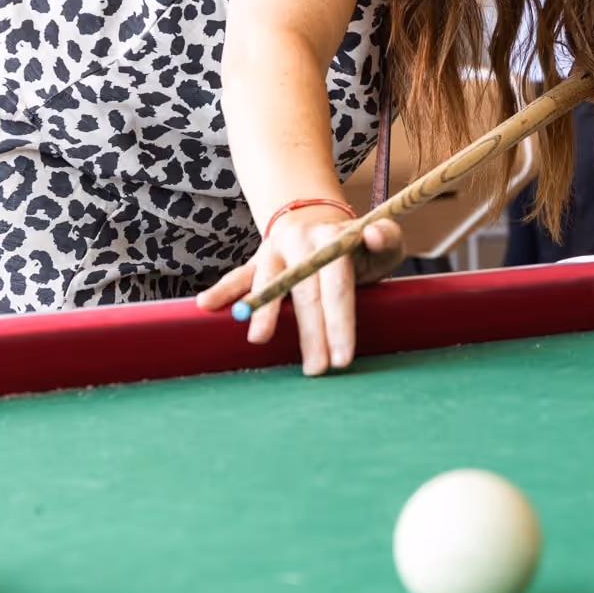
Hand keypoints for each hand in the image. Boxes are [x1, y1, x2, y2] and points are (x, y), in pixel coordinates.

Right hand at [195, 208, 406, 375]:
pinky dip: (223, 289)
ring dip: (263, 310)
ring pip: (270, 281)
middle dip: (311, 333)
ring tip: (259, 339)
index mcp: (335, 239)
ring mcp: (277, 249)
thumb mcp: (382, 241)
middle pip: (306, 291)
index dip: (340, 322)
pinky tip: (207, 305)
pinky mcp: (258, 257)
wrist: (319, 222)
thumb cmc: (356, 247)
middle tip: (316, 369)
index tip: (342, 359)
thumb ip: (386, 239)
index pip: (338, 285)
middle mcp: (303, 241)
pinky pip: (238, 275)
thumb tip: (372, 235)